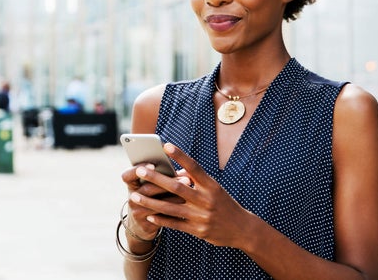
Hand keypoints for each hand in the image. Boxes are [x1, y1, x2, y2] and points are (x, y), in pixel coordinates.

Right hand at [121, 163, 189, 240]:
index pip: (127, 176)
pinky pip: (162, 216)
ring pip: (156, 203)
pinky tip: (185, 204)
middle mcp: (132, 198)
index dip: (137, 170)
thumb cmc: (150, 197)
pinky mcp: (146, 224)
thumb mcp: (148, 186)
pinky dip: (174, 209)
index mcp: (131, 185)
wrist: (141, 223)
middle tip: (185, 178)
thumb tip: (184, 171)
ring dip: (174, 196)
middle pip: (147, 189)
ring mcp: (137, 212)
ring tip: (188, 190)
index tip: (153, 165)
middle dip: (167, 183)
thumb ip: (160, 176)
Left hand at [128, 143, 252, 247]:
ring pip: (170, 207)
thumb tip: (175, 172)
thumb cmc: (224, 203)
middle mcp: (206, 199)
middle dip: (156, 179)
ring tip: (134, 196)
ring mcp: (201, 216)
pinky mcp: (197, 230)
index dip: (180, 156)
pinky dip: (161, 220)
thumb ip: (196, 181)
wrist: (243, 229)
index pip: (194, 167)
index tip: (166, 145)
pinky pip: (175, 224)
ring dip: (151, 202)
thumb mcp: (215, 189)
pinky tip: (149, 216)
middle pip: (177, 187)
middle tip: (140, 171)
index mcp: (212, 186)